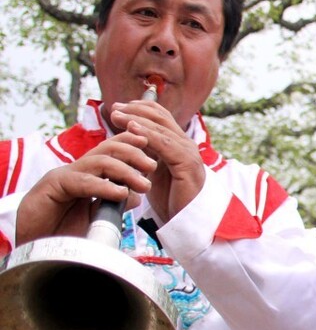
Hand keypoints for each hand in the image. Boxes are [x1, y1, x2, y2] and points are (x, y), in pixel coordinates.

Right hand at [16, 132, 154, 243]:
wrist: (31, 245)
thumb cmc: (62, 233)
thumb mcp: (95, 218)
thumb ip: (112, 205)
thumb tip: (135, 196)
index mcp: (89, 175)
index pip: (114, 153)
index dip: (134, 148)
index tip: (157, 154)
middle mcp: (77, 171)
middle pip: (108, 150)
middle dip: (134, 154)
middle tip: (154, 166)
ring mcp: (64, 176)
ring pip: (98, 161)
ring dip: (124, 171)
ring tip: (143, 184)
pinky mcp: (51, 186)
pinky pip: (80, 180)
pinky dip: (102, 186)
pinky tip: (120, 193)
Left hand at [107, 100, 206, 220]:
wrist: (186, 221)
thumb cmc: (169, 198)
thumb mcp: (152, 170)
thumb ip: (144, 153)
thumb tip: (125, 138)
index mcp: (177, 143)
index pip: (160, 116)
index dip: (139, 108)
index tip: (117, 108)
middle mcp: (185, 144)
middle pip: (160, 117)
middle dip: (135, 110)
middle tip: (113, 108)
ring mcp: (188, 152)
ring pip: (161, 128)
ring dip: (136, 119)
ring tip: (117, 115)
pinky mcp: (187, 164)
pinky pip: (165, 145)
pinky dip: (148, 134)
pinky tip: (132, 128)